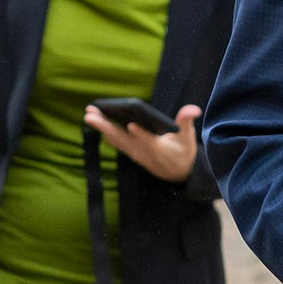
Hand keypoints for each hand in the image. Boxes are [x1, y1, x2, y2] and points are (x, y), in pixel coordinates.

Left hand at [84, 103, 200, 183]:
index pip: (149, 141)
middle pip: (122, 139)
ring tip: (88, 114)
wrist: (177, 174)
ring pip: (115, 139)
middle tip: (90, 114)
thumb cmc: (183, 153)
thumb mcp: (188, 139)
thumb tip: (193, 109)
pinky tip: (96, 122)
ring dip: (101, 127)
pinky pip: (115, 142)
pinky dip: (105, 132)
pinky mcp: (131, 152)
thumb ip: (186, 123)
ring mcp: (134, 153)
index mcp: (158, 148)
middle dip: (105, 126)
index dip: (141, 134)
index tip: (132, 125)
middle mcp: (142, 151)